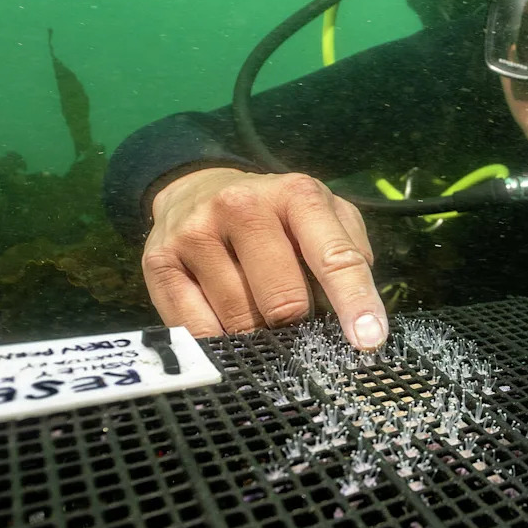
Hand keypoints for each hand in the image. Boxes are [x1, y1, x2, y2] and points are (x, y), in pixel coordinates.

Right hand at [143, 167, 387, 348]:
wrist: (195, 186)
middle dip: (298, 324)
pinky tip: (225, 324)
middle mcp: (242, 206)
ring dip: (259, 333)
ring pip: (240, 319)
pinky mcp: (158, 261)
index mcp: (295, 194)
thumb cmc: (275, 213)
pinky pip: (197, 329)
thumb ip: (349, 251)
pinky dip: (219, 341)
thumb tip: (358, 309)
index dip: (355, 301)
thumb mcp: (322, 213)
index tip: (369, 340)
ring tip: (259, 313)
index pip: (334, 256)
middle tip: (297, 319)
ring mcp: (196, 232)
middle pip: (284, 300)